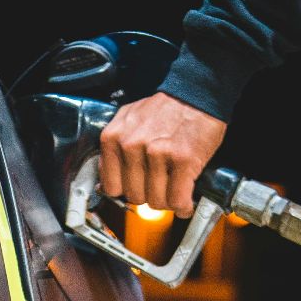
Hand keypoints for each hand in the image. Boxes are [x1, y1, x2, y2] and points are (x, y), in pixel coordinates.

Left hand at [99, 93, 227, 218]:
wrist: (196, 94)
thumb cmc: (164, 109)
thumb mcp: (128, 121)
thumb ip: (115, 150)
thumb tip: (104, 184)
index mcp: (113, 138)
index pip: (111, 187)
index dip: (127, 191)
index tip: (138, 188)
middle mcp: (131, 146)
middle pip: (134, 197)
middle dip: (149, 195)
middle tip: (161, 185)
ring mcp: (157, 154)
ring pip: (156, 202)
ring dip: (168, 201)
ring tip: (174, 189)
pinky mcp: (183, 160)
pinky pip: (178, 200)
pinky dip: (184, 206)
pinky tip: (186, 201)